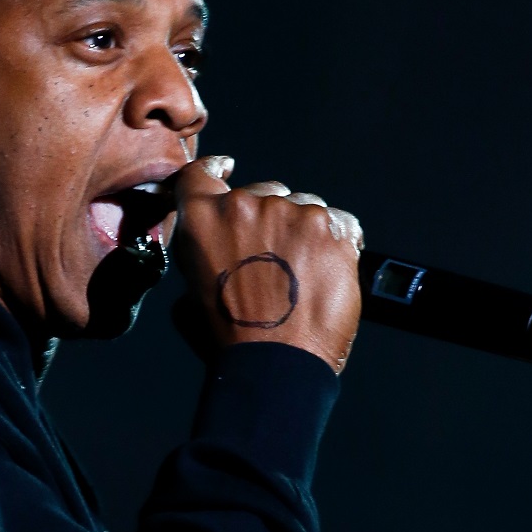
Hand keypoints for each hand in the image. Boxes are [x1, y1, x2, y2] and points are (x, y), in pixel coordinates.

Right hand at [171, 156, 362, 372]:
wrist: (276, 363)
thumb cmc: (232, 338)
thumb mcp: (191, 295)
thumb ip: (201, 256)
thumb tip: (215, 252)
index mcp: (203, 218)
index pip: (202, 174)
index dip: (214, 169)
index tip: (225, 168)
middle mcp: (246, 206)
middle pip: (263, 191)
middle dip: (269, 219)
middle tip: (272, 260)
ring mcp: (292, 214)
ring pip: (304, 206)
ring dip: (303, 231)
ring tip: (302, 275)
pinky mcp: (332, 231)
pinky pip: (340, 224)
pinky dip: (338, 242)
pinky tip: (327, 272)